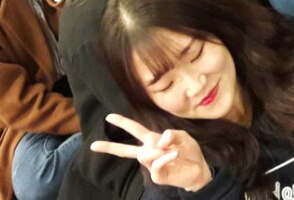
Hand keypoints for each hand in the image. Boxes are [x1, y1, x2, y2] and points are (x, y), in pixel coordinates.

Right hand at [91, 114, 212, 191]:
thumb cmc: (189, 151)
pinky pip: (156, 163)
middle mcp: (149, 151)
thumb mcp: (183, 136)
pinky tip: (173, 155)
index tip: (108, 117)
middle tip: (93, 145)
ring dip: (157, 150)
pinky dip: (165, 157)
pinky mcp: (157, 175)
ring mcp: (152, 164)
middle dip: (109, 147)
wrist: (199, 169)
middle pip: (125, 150)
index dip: (123, 123)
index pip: (135, 129)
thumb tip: (160, 140)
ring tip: (172, 151)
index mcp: (152, 140)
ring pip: (143, 155)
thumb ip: (171, 134)